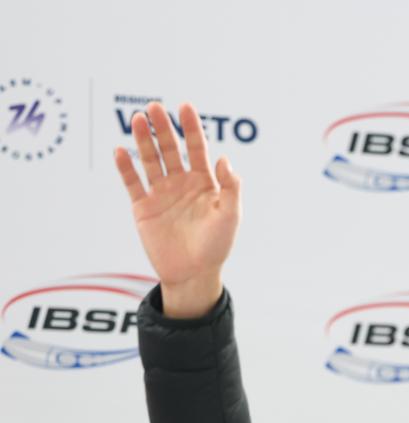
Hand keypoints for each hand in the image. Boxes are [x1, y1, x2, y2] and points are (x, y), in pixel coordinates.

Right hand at [114, 102, 240, 316]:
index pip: (197, 148)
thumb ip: (231, 188)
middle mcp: (181, 184)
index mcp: (205, 183)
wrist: (193, 274)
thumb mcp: (231, 216)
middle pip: (171, 149)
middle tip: (155, 107)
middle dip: (163, 128)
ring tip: (138, 119)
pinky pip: (132, 183)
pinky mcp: (143, 208)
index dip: (192, 128)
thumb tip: (224, 159)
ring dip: (143, 140)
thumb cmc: (217, 246)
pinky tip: (121, 150)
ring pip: (150, 160)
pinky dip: (126, 167)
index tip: (185, 107)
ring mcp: (161, 194)